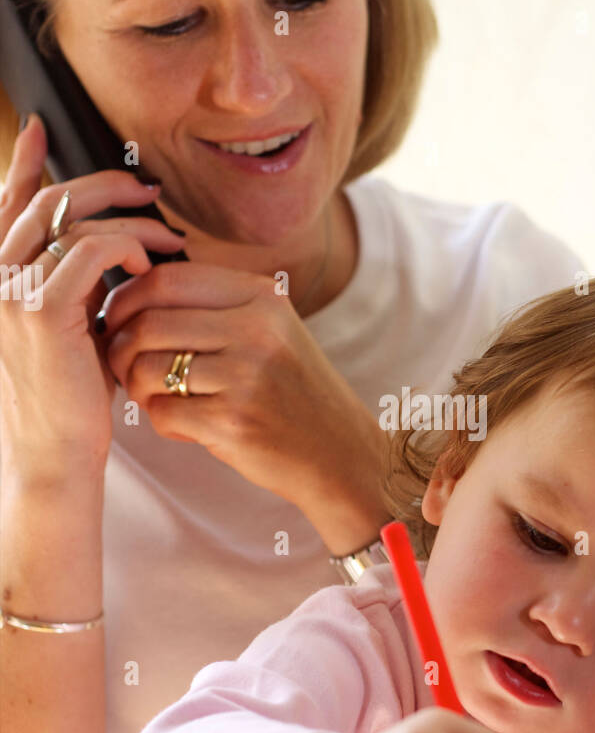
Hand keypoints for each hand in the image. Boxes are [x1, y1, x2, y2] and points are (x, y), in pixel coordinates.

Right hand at [0, 113, 184, 478]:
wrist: (56, 452)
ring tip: (167, 237)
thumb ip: (76, 281)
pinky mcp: (41, 310)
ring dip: (129, 220)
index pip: (6, 205)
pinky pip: (93, 250)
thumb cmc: (71, 395)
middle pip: (47, 201)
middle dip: (102, 185)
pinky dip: (128, 248)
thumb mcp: (71, 326)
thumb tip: (110, 242)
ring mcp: (10, 291)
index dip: (24, 164)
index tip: (42, 129)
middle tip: (147, 190)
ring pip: (73, 221)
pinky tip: (149, 265)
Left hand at [100, 251, 385, 520]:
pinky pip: (163, 413)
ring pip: (147, 369)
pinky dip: (160, 421)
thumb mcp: (272, 330)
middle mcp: (255, 329)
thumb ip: (216, 305)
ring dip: (135, 387)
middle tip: (121, 365)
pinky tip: (183, 425)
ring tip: (152, 397)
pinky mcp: (234, 422)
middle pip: (148, 323)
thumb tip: (133, 294)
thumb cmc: (292, 390)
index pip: (166, 280)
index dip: (126, 299)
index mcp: (261, 297)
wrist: (340, 453)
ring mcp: (246, 376)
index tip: (116, 320)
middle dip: (119, 347)